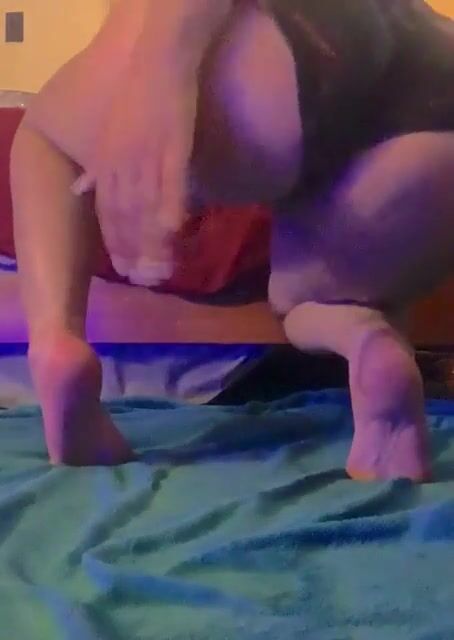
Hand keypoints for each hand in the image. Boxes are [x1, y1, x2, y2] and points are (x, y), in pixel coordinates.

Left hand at [72, 60, 196, 285]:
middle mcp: (122, 167)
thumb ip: (103, 165)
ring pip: (147, 210)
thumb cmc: (132, 94)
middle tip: (142, 280)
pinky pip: (172, 186)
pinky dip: (172, 210)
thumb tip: (91, 188)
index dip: (115, 243)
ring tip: (161, 269)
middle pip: (126, 218)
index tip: (122, 268)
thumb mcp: (107, 132)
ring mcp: (147, 159)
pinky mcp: (173, 149)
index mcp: (106, 164)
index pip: (108, 213)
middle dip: (133, 252)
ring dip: (153, 243)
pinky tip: (175, 233)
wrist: (155, 59)